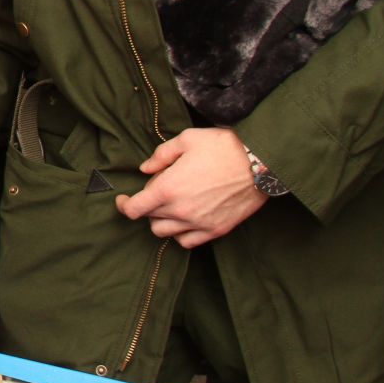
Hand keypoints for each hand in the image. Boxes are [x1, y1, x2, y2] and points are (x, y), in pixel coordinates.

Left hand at [118, 128, 265, 246]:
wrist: (260, 162)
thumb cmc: (222, 147)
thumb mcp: (186, 140)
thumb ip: (160, 156)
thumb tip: (145, 169)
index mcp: (168, 189)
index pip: (133, 209)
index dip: (123, 205)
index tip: (123, 199)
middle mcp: (180, 211)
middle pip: (149, 219)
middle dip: (148, 205)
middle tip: (159, 190)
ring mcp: (199, 224)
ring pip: (165, 233)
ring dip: (162, 220)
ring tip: (172, 205)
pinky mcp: (216, 230)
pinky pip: (188, 242)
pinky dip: (181, 233)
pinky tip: (186, 219)